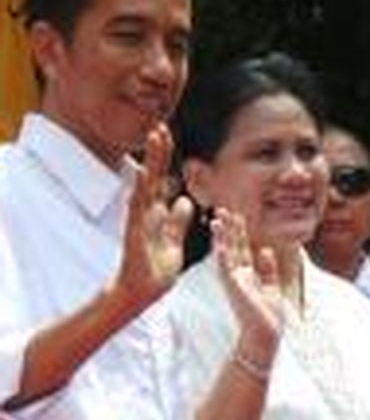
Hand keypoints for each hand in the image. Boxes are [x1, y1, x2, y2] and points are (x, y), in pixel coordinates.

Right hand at [112, 122, 193, 314]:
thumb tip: (184, 200)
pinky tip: (144, 174)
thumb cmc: (156, 269)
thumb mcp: (174, 241)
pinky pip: (139, 208)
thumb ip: (177, 222)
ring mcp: (139, 220)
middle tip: (160, 126)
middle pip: (153, 176)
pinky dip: (142, 191)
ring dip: (151, 162)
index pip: (162, 181)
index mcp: (157, 214)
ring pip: (146, 185)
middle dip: (157, 152)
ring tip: (154, 139)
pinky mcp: (135, 233)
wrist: (143, 292)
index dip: (164, 160)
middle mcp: (146, 213)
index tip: (167, 137)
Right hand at [211, 208, 284, 365]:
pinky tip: (220, 243)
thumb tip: (264, 249)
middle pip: (232, 246)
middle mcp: (239, 276)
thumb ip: (268, 269)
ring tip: (218, 219)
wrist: (265, 335)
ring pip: (226, 253)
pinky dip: (223, 256)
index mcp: (248, 275)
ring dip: (222, 236)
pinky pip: (226, 269)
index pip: (242, 248)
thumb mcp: (271, 287)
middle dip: (228, 228)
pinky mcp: (233, 288)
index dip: (238, 232)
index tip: (236, 216)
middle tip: (223, 210)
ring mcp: (234, 281)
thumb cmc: (268, 316)